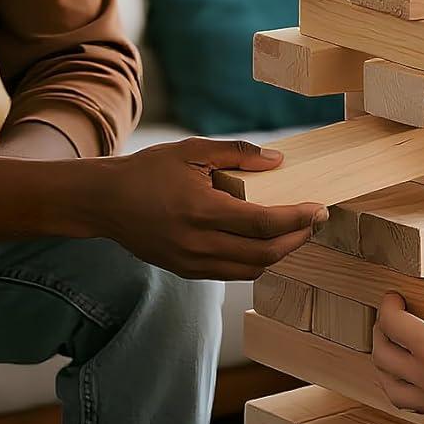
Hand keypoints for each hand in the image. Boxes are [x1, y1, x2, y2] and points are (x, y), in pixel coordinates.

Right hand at [95, 138, 325, 280]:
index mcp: (202, 211)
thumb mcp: (192, 151)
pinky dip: (256, 261)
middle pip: (265, 253)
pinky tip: (266, 243)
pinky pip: (232, 273)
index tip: (320, 208)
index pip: (264, 223)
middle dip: (297, 238)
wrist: (104, 202)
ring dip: (279, 254)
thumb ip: (238, 154)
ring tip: (295, 232)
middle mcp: (198, 243)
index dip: (298, 218)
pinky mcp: (186, 271)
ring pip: (251, 270)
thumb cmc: (147, 171)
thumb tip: (278, 161)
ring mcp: (191, 262)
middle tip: (314, 221)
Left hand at [372, 255, 423, 423]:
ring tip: (390, 355)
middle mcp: (423, 376)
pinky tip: (418, 388)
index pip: (392, 323)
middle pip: (381, 354)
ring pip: (389, 385)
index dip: (387, 306)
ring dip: (383, 366)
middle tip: (388, 321)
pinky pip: (410, 404)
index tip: (394, 296)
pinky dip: (403, 391)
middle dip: (379, 333)